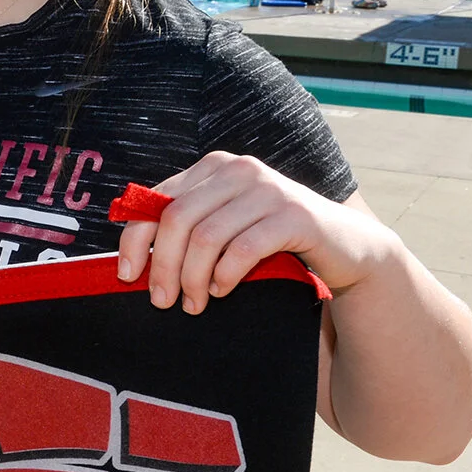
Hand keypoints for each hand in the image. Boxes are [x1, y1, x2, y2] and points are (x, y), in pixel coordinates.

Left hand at [115, 152, 394, 313]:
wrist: (345, 246)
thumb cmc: (271, 240)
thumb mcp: (224, 227)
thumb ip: (185, 230)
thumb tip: (129, 260)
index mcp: (212, 168)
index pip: (156, 201)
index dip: (134, 240)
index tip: (126, 276)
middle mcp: (238, 170)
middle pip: (177, 220)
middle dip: (163, 266)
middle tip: (162, 301)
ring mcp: (269, 190)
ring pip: (207, 237)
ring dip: (193, 278)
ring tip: (194, 303)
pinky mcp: (296, 215)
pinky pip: (243, 249)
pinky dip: (225, 276)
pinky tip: (223, 291)